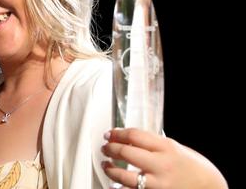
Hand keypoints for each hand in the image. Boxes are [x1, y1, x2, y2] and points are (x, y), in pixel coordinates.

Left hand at [101, 128, 227, 188]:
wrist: (211, 188)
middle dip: (111, 149)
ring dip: (110, 169)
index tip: (110, 134)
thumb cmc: (194, 167)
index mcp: (167, 148)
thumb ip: (154, 144)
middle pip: (126, 153)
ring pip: (125, 176)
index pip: (134, 136)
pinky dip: (120, 186)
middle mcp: (162, 165)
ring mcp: (159, 183)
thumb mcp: (176, 148)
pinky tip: (115, 183)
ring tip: (106, 165)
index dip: (117, 134)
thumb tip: (130, 139)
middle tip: (106, 147)